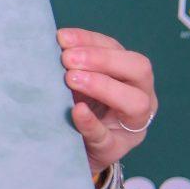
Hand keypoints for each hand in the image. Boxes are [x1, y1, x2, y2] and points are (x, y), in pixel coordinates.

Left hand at [59, 28, 155, 172]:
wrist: (72, 150)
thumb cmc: (75, 107)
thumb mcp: (75, 83)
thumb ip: (70, 66)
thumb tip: (49, 43)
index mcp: (129, 75)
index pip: (118, 49)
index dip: (90, 40)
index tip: (62, 38)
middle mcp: (141, 96)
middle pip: (139, 69)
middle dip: (102, 59)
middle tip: (68, 59)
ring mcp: (133, 126)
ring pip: (136, 102)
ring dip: (102, 86)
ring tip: (70, 79)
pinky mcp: (115, 150)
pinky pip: (107, 136)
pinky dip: (90, 122)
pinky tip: (76, 111)